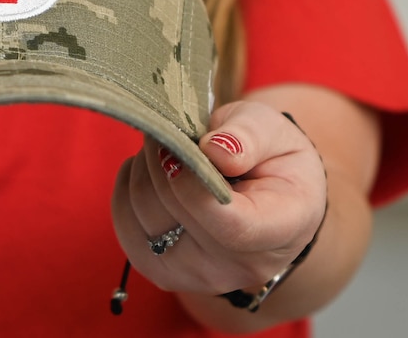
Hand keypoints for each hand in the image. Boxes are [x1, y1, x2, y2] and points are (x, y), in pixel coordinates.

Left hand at [112, 100, 326, 295]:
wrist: (268, 194)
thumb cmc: (273, 157)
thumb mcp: (273, 130)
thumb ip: (249, 136)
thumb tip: (215, 151)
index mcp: (281, 230)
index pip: (230, 225)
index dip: (191, 185)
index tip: (176, 146)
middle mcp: (243, 266)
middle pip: (177, 216)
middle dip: (160, 161)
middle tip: (166, 130)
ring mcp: (202, 277)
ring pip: (144, 220)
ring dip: (142, 173)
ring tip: (163, 150)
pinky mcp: (166, 275)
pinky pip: (127, 230)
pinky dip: (126, 193)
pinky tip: (147, 173)